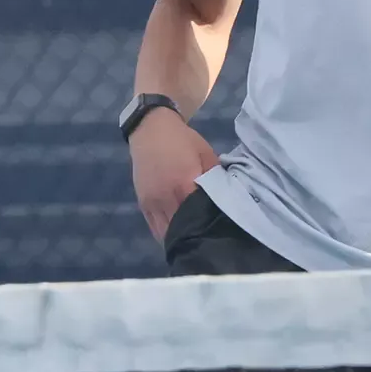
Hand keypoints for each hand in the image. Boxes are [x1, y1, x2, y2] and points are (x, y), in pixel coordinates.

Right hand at [129, 110, 220, 242]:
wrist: (150, 129)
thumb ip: (216, 178)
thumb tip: (228, 199)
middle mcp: (166, 197)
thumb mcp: (207, 155)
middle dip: (195, 237)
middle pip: (182, 229)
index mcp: (184, 184)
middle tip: (210, 241)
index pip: (200, 215)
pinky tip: (179, 237)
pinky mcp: (143, 205)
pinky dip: (167, 235)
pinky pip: (155, 229)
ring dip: (180, 239)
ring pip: (167, 234)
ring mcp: (152, 203)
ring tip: (195, 242)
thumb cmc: (183, 140)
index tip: (222, 233)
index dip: (210, 226)